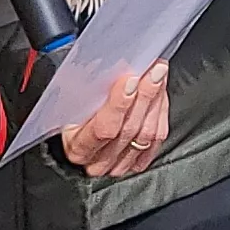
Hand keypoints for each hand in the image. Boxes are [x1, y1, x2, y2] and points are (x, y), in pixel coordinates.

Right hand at [60, 60, 171, 176]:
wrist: (77, 136)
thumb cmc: (71, 115)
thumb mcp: (69, 102)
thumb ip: (86, 90)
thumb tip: (111, 66)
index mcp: (78, 148)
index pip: (102, 129)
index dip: (119, 105)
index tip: (130, 81)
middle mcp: (99, 161)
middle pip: (129, 130)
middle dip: (144, 96)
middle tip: (154, 71)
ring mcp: (120, 164)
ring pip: (147, 135)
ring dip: (156, 101)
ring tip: (159, 75)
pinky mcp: (138, 161)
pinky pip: (157, 139)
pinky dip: (161, 112)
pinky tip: (160, 93)